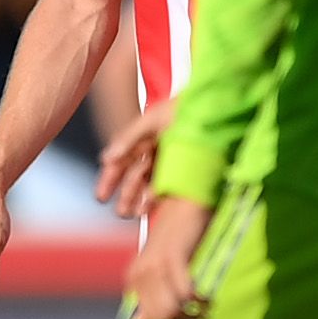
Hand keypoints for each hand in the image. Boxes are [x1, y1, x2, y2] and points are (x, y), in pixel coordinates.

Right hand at [95, 96, 175, 219]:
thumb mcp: (152, 119)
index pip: (120, 163)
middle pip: (134, 177)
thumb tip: (107, 158)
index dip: (109, 180)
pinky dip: (159, 197)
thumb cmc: (184, 107)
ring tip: (136, 214)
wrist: (215, 104)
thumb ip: (128, 138)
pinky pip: (168, 186)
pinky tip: (154, 206)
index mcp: (141, 139)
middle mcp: (152, 151)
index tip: (102, 196)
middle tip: (121, 212)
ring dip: (140, 199)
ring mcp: (168, 161)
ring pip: (149, 184)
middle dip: (125, 195)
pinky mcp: (184, 168)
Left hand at [124, 194, 211, 318]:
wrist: (184, 202)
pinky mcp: (172, 257)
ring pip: (170, 308)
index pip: (147, 318)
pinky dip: (197, 300)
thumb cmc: (178, 236)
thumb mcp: (163, 266)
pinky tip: (206, 298)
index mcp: (135, 278)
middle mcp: (140, 274)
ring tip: (206, 309)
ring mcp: (154, 265)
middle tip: (200, 318)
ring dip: (192, 314)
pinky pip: (184, 291)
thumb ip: (156, 292)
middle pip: (159, 316)